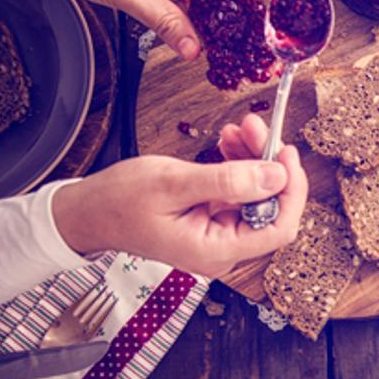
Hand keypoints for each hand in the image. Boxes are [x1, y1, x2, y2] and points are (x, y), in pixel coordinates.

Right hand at [52, 115, 307, 277]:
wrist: (87, 212)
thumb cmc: (118, 202)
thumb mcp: (173, 183)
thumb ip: (228, 181)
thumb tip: (275, 176)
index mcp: (216, 251)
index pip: (279, 227)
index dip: (291, 189)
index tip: (285, 153)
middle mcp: (223, 249)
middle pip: (270, 206)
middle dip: (268, 163)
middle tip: (256, 127)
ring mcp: (218, 234)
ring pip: (256, 194)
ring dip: (253, 158)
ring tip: (239, 128)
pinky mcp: (212, 219)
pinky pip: (238, 191)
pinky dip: (238, 164)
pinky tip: (228, 143)